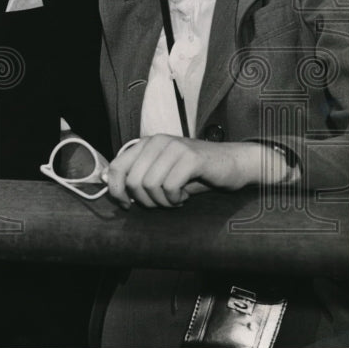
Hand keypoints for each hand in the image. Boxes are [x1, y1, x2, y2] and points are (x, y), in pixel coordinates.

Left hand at [103, 135, 281, 208]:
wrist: (233, 164)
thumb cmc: (195, 173)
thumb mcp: (162, 173)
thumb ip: (139, 177)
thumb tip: (115, 193)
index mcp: (145, 144)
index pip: (116, 167)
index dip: (115, 190)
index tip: (125, 206)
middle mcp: (156, 141)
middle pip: (133, 181)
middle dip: (145, 201)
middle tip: (162, 202)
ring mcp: (173, 147)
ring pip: (150, 185)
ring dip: (162, 201)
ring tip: (175, 198)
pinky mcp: (190, 157)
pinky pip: (169, 187)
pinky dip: (175, 198)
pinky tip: (185, 195)